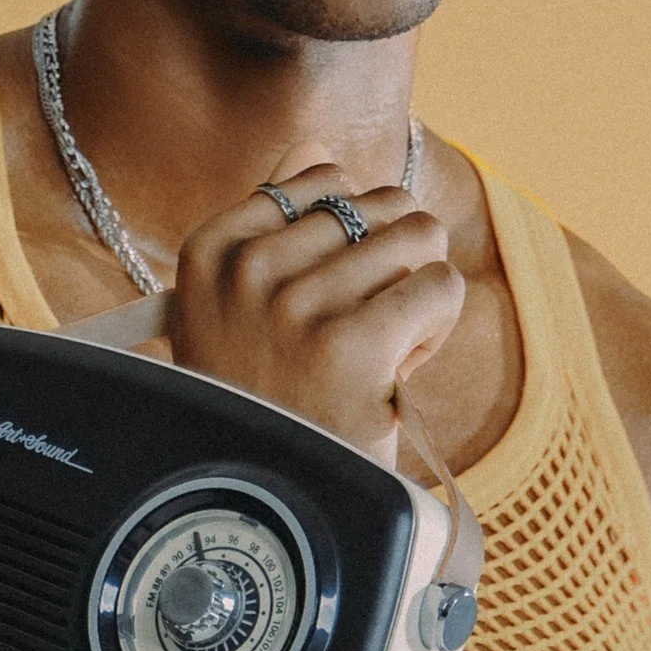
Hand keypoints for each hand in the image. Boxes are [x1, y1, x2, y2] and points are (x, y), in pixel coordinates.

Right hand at [168, 163, 462, 453]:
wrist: (265, 505)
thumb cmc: (265, 404)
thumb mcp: (235, 310)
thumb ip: (269, 222)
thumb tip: (312, 146)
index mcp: (210, 254)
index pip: (319, 179)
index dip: (349, 231)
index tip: (330, 292)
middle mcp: (246, 273)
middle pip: (377, 205)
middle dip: (389, 263)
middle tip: (364, 328)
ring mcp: (296, 308)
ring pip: (418, 237)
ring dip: (416, 294)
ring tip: (383, 347)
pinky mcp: (352, 346)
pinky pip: (439, 285)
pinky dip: (438, 325)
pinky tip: (402, 367)